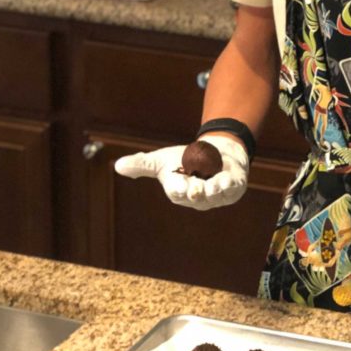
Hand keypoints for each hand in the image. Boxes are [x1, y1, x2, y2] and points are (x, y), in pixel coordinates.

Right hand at [114, 134, 248, 210]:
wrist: (216, 153)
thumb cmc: (186, 160)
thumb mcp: (163, 160)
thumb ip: (142, 164)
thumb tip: (118, 165)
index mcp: (179, 191)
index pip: (177, 192)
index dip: (179, 189)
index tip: (179, 186)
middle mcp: (197, 197)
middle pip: (196, 196)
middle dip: (196, 190)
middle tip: (196, 185)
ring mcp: (216, 195)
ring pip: (215, 195)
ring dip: (215, 188)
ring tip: (215, 182)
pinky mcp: (233, 189)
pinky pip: (232, 190)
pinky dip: (229, 184)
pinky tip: (227, 179)